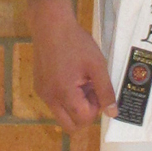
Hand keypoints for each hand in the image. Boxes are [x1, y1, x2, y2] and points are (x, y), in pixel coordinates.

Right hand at [26, 0, 117, 131]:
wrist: (51, 25)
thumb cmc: (76, 43)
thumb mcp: (97, 66)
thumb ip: (106, 91)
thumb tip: (112, 113)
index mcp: (64, 94)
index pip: (83, 119)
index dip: (95, 108)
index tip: (98, 89)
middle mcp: (49, 98)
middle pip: (69, 125)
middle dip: (84, 113)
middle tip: (90, 90)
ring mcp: (42, 93)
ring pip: (61, 115)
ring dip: (75, 105)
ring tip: (81, 81)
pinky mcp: (39, 86)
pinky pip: (54, 103)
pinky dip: (65, 97)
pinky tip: (71, 76)